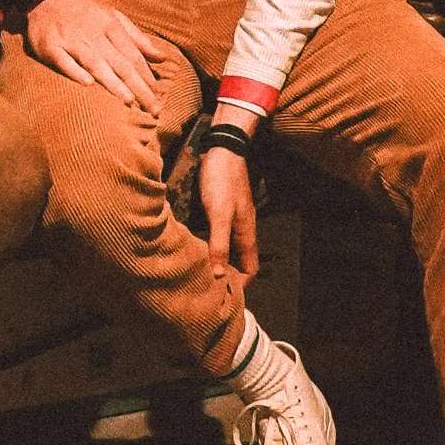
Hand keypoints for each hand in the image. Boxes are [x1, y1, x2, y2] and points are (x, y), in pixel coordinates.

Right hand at [21, 0, 166, 113]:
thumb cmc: (84, 11)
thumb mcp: (113, 16)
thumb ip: (137, 38)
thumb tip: (161, 57)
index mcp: (111, 26)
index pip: (133, 55)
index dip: (147, 76)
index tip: (159, 96)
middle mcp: (93, 33)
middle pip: (120, 63)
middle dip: (139, 87)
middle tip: (153, 108)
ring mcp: (71, 39)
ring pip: (95, 63)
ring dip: (113, 82)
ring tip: (129, 101)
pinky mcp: (50, 45)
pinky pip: (64, 60)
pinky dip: (75, 71)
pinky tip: (87, 84)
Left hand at [199, 145, 259, 280]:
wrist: (222, 148)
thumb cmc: (222, 182)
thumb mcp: (219, 215)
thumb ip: (219, 244)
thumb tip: (218, 276)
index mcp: (246, 234)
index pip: (250, 269)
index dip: (240, 284)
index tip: (222, 295)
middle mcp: (241, 230)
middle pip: (239, 261)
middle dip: (227, 276)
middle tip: (206, 288)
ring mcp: (231, 219)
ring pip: (228, 248)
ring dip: (217, 260)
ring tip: (197, 271)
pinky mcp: (220, 209)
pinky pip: (218, 235)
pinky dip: (209, 245)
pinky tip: (194, 246)